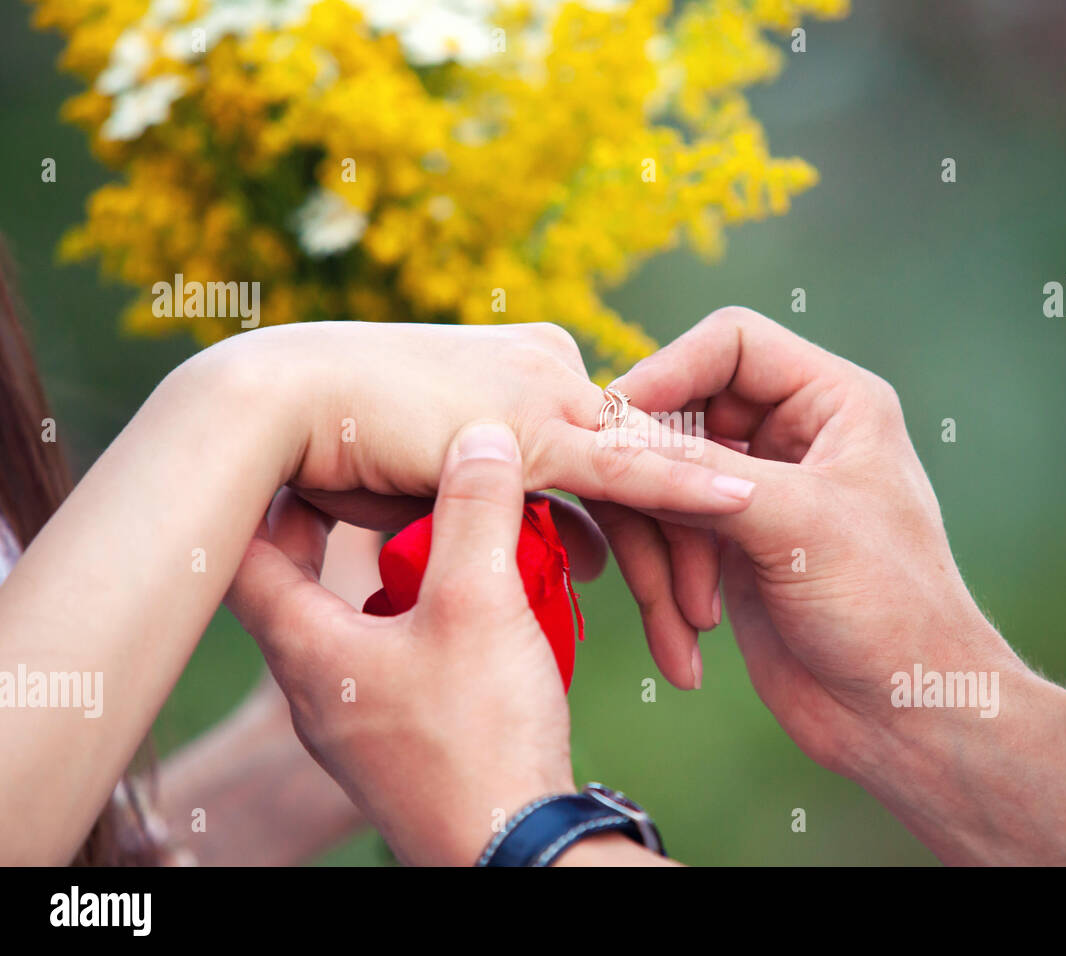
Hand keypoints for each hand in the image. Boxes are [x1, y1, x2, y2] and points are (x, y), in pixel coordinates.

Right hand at [195, 320, 752, 661]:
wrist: (274, 406)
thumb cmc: (343, 444)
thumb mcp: (441, 485)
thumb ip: (511, 505)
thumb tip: (565, 544)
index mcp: (536, 374)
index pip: (615, 457)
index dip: (648, 524)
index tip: (671, 585)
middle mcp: (554, 371)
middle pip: (641, 468)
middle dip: (678, 547)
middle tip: (699, 620)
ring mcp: (549, 391)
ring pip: (644, 472)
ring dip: (685, 542)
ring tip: (716, 606)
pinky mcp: (537, 422)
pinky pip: (629, 463)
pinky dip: (687, 484)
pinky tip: (742, 502)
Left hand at [226, 421, 582, 865]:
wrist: (514, 850)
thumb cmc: (478, 736)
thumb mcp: (479, 604)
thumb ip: (476, 512)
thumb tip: (479, 437)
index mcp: (307, 648)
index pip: (247, 551)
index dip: (271, 490)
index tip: (308, 449)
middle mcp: (317, 687)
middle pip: (304, 582)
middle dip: (346, 524)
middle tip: (382, 477)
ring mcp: (359, 721)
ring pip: (357, 620)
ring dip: (397, 572)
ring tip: (445, 533)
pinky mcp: (405, 740)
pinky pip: (399, 657)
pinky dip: (429, 617)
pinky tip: (485, 607)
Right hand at [613, 307, 1023, 777]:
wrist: (904, 716)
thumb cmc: (887, 607)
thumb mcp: (798, 524)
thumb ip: (703, 472)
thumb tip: (613, 429)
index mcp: (832, 402)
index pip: (730, 343)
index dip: (667, 372)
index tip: (617, 424)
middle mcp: (791, 437)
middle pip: (680, 418)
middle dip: (658, 487)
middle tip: (631, 528)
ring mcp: (755, 494)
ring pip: (662, 487)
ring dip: (660, 555)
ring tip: (690, 615)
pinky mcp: (728, 550)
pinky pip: (664, 544)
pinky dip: (663, 592)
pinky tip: (687, 646)